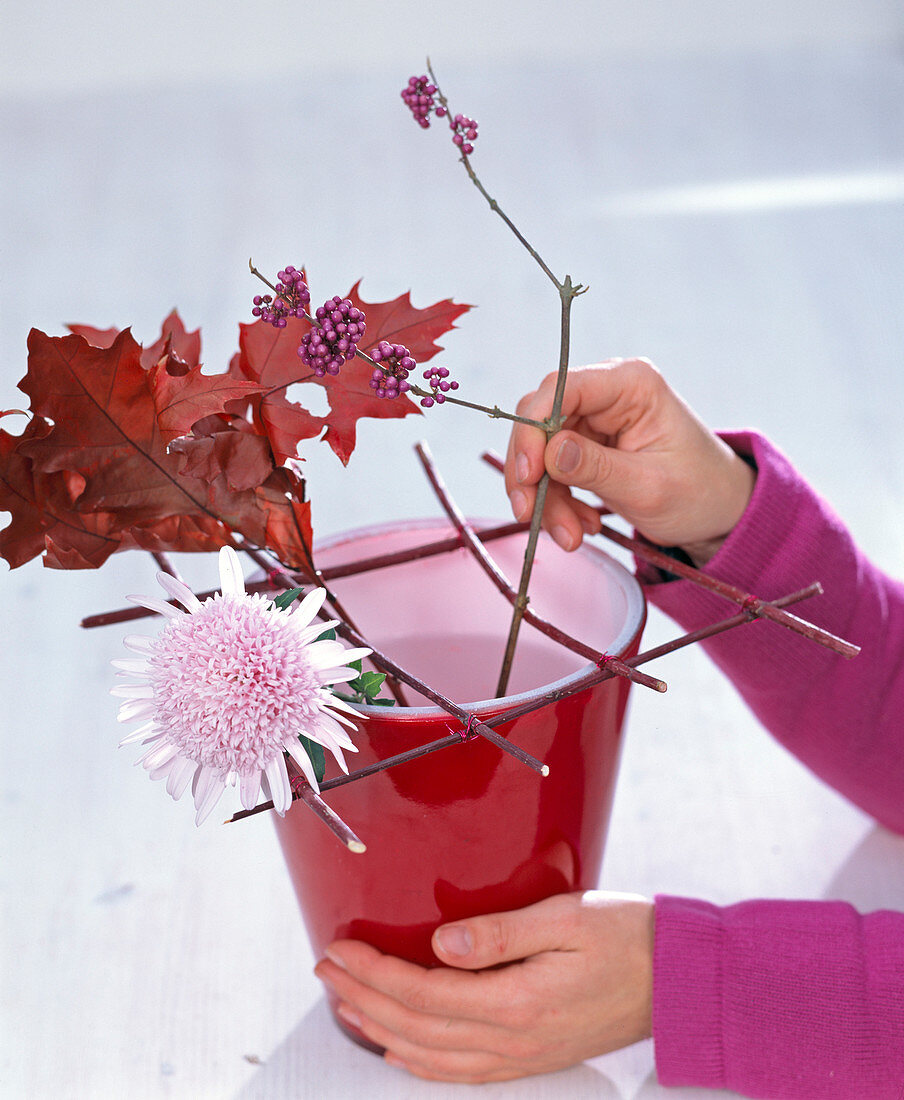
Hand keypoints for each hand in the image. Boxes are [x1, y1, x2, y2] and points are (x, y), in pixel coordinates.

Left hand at [314, 891, 653, 1082]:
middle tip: (326, 970)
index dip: (373, 972)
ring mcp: (521, 1057)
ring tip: (345, 1004)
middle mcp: (513, 1040)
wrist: (678, 981)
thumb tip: (439, 944)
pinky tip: (401, 1046)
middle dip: (363, 997)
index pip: (422, 992)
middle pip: (415, 1028)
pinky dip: (419, 1061)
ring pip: (430, 1056)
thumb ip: (499, 932)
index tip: (340, 948)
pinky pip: (460, 1072)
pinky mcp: (530, 1058)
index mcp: (517, 1002)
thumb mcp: (566, 917)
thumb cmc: (629, 938)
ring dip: (380, 1030)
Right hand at [505, 358, 755, 563]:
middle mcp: (606, 393)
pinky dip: (556, 503)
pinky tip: (580, 526)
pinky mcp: (585, 447)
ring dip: (544, 498)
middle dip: (532, 473)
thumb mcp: (649, 487)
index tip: (528, 474)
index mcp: (631, 384)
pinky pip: (550, 472)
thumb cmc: (699, 493)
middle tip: (531, 515)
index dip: (533, 428)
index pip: (560, 389)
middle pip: (540, 420)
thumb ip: (597, 468)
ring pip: (540, 452)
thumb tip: (548, 452)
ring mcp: (593, 420)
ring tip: (571, 536)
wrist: (716, 513)